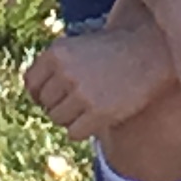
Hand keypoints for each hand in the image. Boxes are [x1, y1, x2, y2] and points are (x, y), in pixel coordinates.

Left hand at [25, 17, 174, 140]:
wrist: (149, 53)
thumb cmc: (113, 51)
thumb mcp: (78, 47)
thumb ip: (56, 66)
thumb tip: (33, 96)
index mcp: (56, 53)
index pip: (31, 84)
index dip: (41, 93)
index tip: (55, 96)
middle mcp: (64, 73)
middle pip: (46, 104)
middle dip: (59, 105)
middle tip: (80, 101)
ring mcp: (80, 93)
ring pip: (58, 119)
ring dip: (72, 118)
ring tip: (91, 107)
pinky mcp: (97, 112)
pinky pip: (73, 133)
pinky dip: (83, 129)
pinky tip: (98, 117)